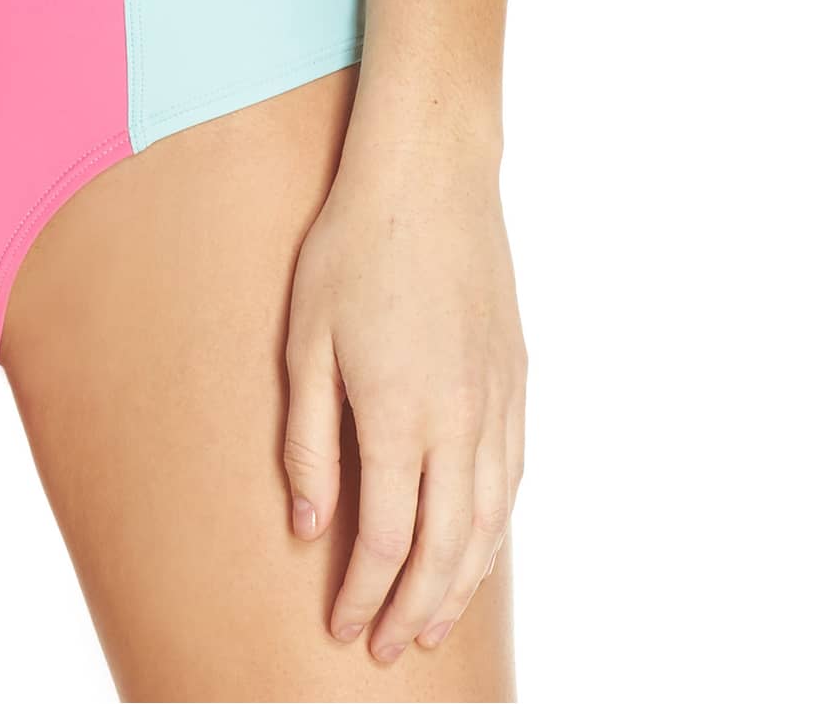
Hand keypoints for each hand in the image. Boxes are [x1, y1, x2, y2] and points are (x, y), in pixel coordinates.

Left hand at [282, 134, 524, 663]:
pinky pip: (512, 476)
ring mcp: (497, 400)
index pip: (385, 540)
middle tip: (388, 648)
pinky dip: (494, 527)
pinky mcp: (517, 377)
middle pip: (445, 549)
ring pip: (490, 522)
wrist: (429, 173)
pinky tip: (475, 542)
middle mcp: (460, 421)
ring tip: (432, 619)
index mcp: (399, 416)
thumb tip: (307, 524)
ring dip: (461, 581)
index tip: (341, 627)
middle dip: (415, 609)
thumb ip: (306, 441)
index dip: (363, 594)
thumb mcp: (304, 340)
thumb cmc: (351, 246)